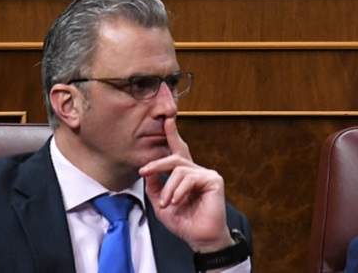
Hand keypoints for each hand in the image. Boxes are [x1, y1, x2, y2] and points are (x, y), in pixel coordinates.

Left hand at [138, 116, 233, 252]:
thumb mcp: (161, 205)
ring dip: (168, 188)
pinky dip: (179, 190)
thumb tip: (147, 173)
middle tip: (144, 170)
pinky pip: (189, 177)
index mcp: (186, 176)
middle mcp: (197, 172)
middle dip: (157, 163)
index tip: (166, 119)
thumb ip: (154, 188)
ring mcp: (206, 174)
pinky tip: (177, 201)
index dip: (173, 134)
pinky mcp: (213, 179)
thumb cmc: (185, 223)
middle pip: (175, 157)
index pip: (178, 152)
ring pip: (178, 169)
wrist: (200, 239)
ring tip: (167, 203)